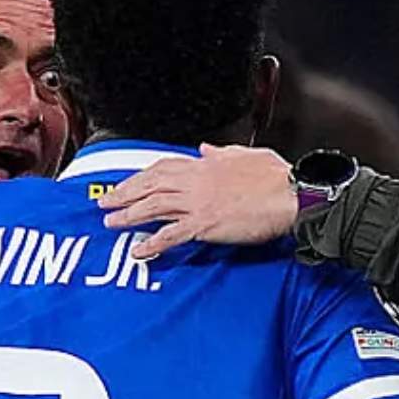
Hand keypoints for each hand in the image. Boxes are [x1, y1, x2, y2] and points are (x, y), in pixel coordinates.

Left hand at [100, 143, 296, 256]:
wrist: (292, 194)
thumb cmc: (276, 177)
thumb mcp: (244, 155)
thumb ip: (220, 153)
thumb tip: (205, 148)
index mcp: (205, 165)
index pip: (163, 168)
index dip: (141, 177)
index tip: (127, 183)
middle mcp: (196, 182)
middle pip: (150, 186)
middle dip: (125, 194)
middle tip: (106, 203)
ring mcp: (198, 203)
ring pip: (153, 207)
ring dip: (129, 215)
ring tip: (111, 223)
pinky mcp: (205, 225)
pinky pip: (170, 235)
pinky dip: (152, 243)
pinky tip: (138, 250)